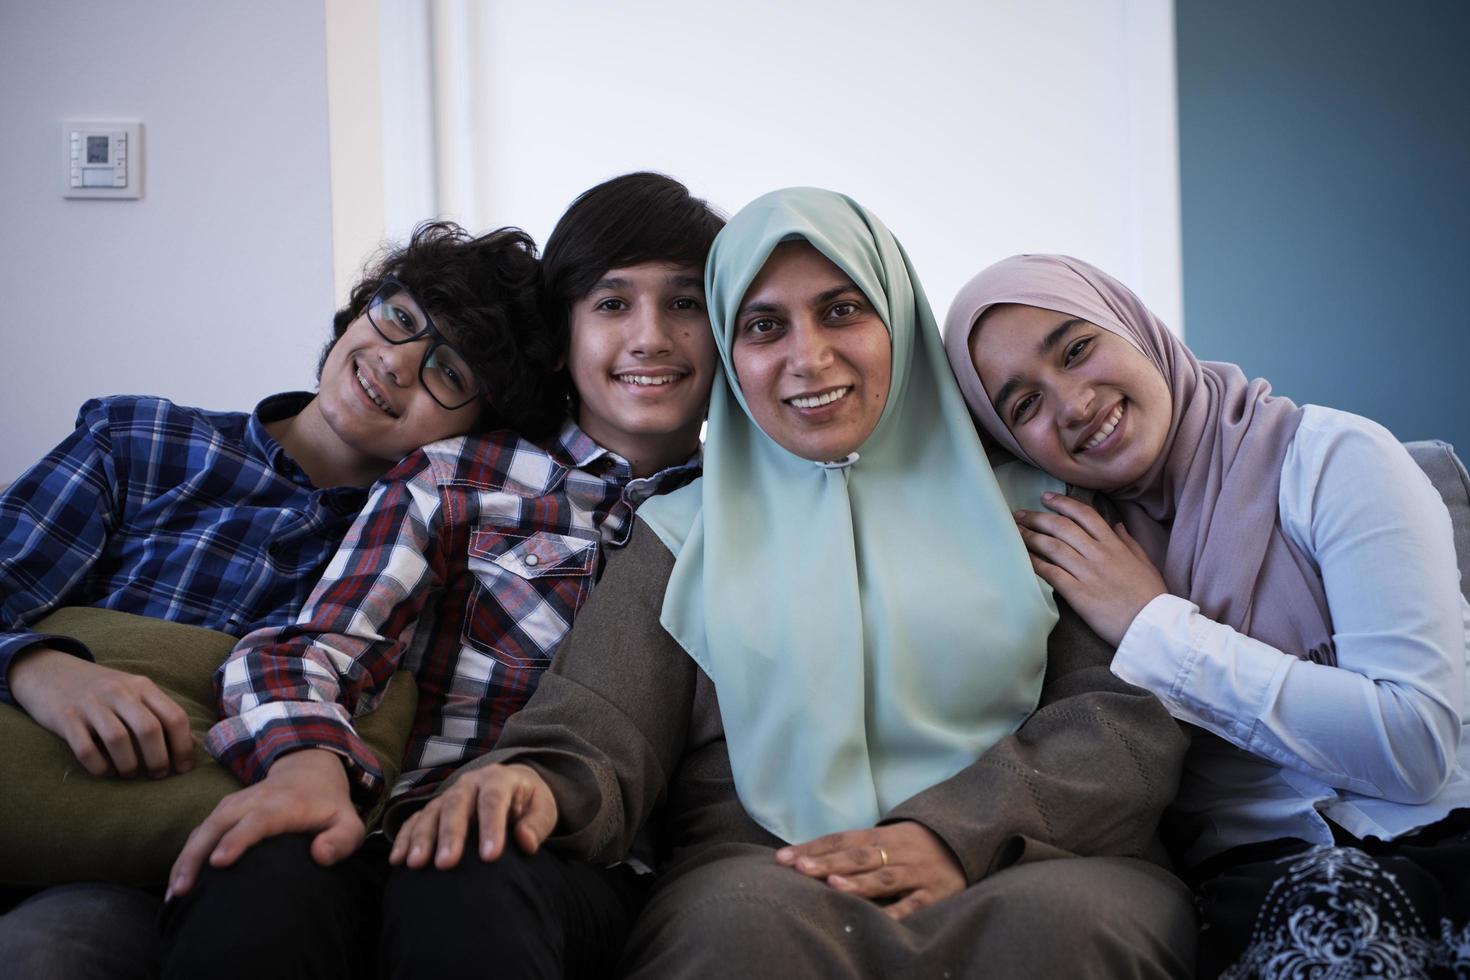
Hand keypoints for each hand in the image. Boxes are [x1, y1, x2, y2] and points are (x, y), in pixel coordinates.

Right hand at [9, 645, 194, 778]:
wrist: (51, 672)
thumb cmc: (103, 690)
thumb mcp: (135, 693)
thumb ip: (161, 714)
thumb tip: (192, 744)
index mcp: (142, 686)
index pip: (174, 716)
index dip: (183, 746)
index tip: (183, 768)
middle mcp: (119, 691)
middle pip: (149, 729)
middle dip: (159, 759)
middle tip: (158, 776)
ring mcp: (91, 703)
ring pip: (118, 739)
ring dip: (129, 764)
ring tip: (131, 775)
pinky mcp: (65, 717)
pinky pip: (85, 748)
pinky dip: (99, 766)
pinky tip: (106, 772)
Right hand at [166, 748, 361, 899]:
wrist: (310, 769)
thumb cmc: (330, 806)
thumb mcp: (350, 822)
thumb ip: (342, 840)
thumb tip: (320, 856)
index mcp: (285, 804)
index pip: (258, 820)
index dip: (238, 839)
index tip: (220, 862)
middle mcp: (254, 800)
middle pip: (218, 824)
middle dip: (197, 854)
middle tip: (182, 890)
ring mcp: (235, 803)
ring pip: (203, 828)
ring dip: (185, 858)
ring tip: (174, 893)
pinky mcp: (224, 811)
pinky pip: (200, 831)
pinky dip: (186, 854)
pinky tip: (177, 882)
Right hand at [388, 763, 555, 869]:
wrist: (512, 785)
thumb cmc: (528, 802)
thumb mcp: (543, 808)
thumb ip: (537, 824)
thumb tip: (526, 842)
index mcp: (499, 779)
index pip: (493, 801)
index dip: (491, 827)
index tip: (490, 856)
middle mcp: (470, 783)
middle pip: (457, 804)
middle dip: (451, 834)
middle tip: (447, 863)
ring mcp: (448, 794)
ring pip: (432, 812)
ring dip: (422, 837)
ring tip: (416, 864)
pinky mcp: (434, 808)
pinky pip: (416, 820)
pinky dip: (405, 838)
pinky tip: (397, 859)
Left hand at [775, 821, 965, 920]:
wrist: (964, 842)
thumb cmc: (912, 846)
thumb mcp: (885, 840)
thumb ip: (854, 849)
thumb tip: (808, 860)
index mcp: (880, 836)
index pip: (840, 839)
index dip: (812, 848)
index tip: (783, 858)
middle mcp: (895, 852)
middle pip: (857, 856)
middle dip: (827, 862)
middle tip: (798, 868)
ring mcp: (915, 873)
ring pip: (883, 878)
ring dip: (857, 882)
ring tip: (831, 885)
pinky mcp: (934, 894)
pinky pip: (913, 904)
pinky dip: (897, 912)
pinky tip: (879, 920)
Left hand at [1014, 491, 1166, 646]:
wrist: (1153, 626)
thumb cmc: (1151, 595)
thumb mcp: (1145, 562)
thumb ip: (1128, 542)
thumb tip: (1116, 525)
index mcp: (1114, 545)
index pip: (1085, 514)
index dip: (1062, 503)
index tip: (1046, 498)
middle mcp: (1098, 554)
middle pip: (1062, 527)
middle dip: (1037, 518)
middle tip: (1019, 515)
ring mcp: (1087, 573)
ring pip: (1053, 547)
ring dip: (1031, 537)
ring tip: (1016, 533)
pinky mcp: (1078, 594)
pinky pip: (1051, 573)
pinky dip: (1035, 563)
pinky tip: (1023, 559)